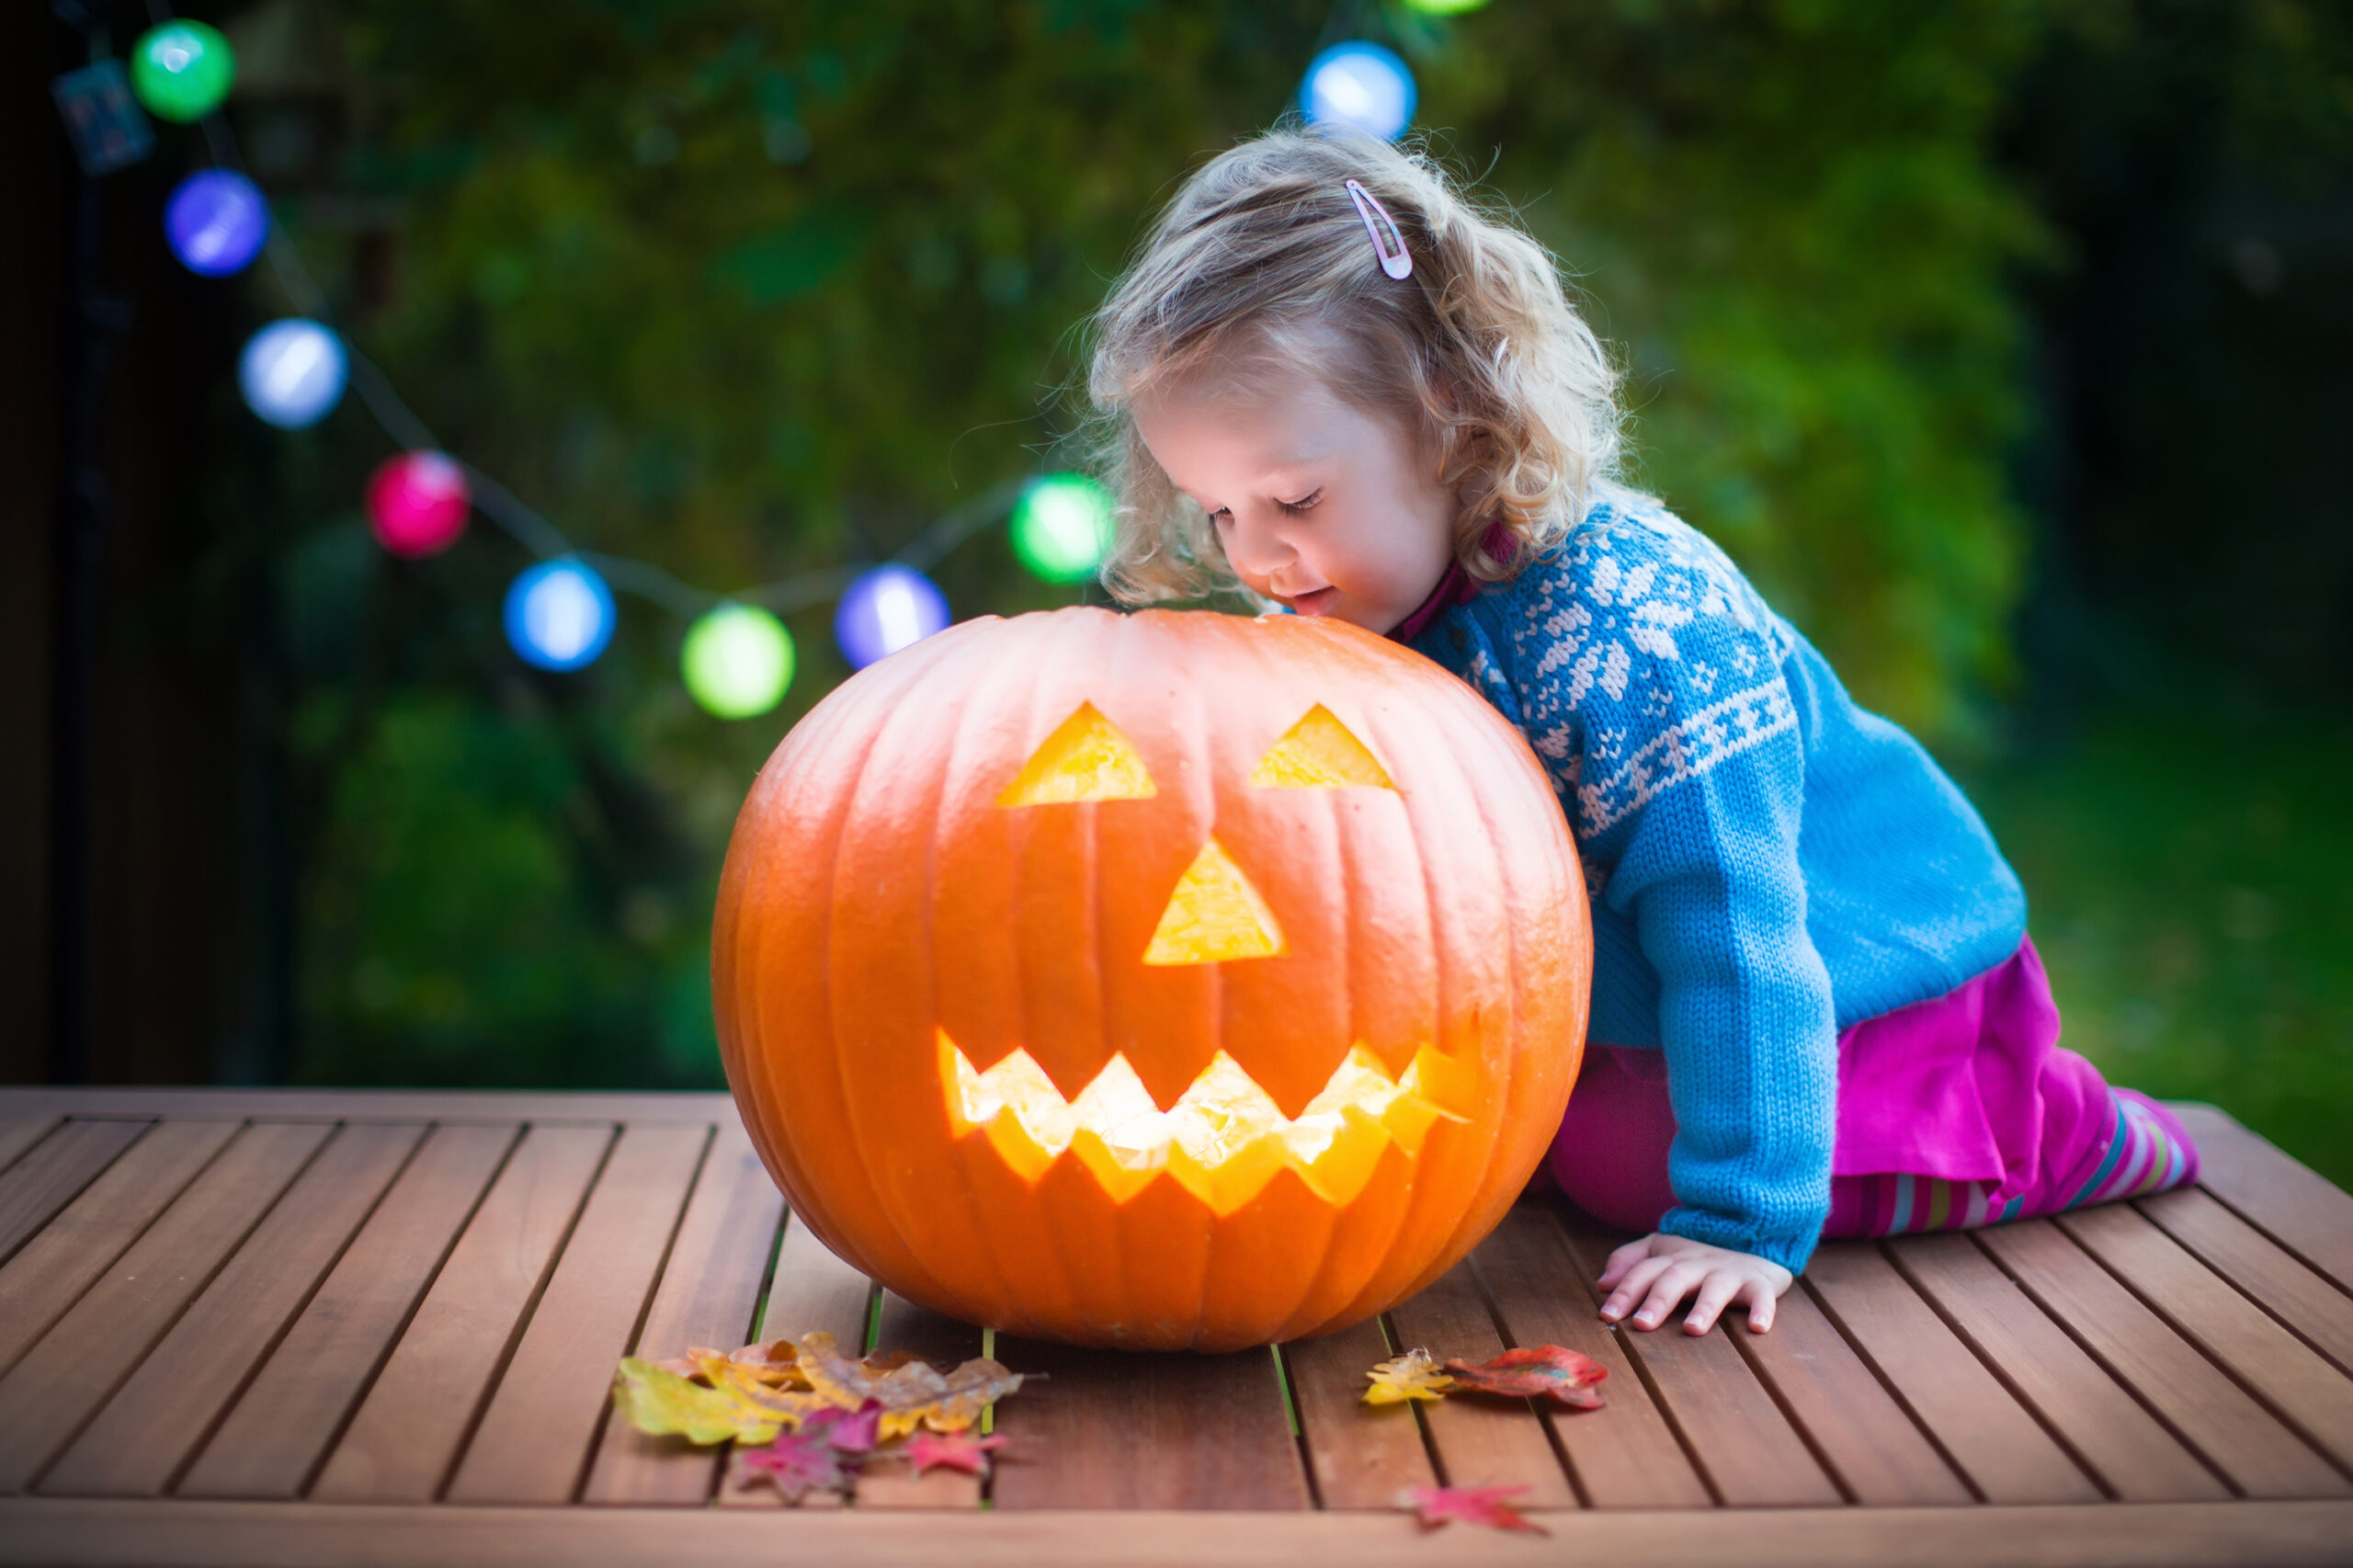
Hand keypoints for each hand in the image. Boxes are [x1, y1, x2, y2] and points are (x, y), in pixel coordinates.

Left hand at [1596, 1232, 1792, 1334]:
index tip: (1607, 1315)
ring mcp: (1729, 1272)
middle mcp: (1699, 1263)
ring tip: (1693, 1329)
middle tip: (1643, 1324)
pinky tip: (1757, 1328)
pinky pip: (1762, 1295)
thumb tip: (1602, 1284)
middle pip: (1675, 1277)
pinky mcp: (1760, 1283)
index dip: (1625, 1292)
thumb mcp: (1662, 1253)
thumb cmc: (1699, 1263)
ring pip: (1716, 1286)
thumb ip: (1630, 1263)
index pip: (1644, 1272)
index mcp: (1672, 1258)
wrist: (1754, 1251)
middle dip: (1658, 1299)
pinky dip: (1762, 1310)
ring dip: (1704, 1306)